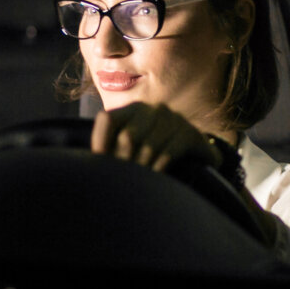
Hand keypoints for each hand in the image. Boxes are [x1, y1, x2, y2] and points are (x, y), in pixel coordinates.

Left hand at [91, 103, 222, 172]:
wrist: (198, 158)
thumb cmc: (156, 154)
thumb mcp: (134, 147)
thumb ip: (113, 148)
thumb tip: (91, 163)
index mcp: (133, 109)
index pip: (107, 119)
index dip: (100, 142)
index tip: (101, 162)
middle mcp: (153, 109)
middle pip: (127, 137)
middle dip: (124, 162)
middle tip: (126, 176)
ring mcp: (174, 120)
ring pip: (147, 148)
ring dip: (142, 169)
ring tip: (141, 179)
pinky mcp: (191, 135)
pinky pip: (167, 154)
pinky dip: (158, 170)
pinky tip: (157, 178)